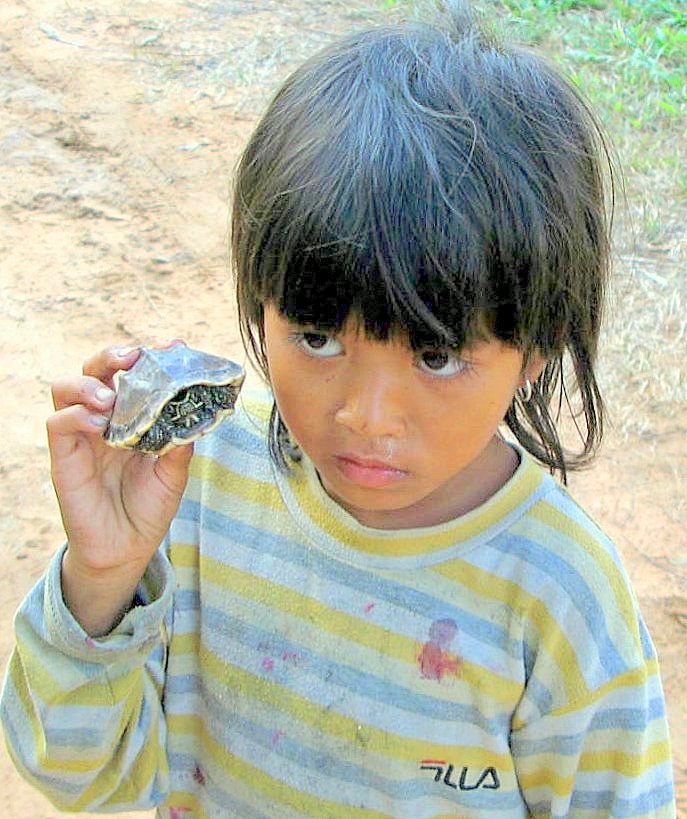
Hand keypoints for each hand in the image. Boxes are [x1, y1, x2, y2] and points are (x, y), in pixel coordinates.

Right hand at [47, 344, 192, 630]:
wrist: (127, 549)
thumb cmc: (149, 506)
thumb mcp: (174, 472)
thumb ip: (180, 441)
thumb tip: (195, 411)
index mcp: (130, 416)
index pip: (131, 374)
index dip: (148, 357)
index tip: (171, 347)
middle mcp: (103, 419)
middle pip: (95, 370)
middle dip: (112, 356)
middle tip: (134, 358)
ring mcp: (81, 435)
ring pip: (67, 387)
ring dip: (89, 383)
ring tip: (112, 397)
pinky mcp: (63, 457)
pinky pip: (58, 423)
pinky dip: (77, 415)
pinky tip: (100, 424)